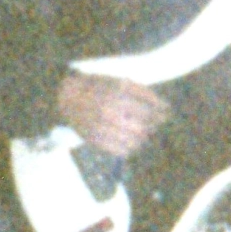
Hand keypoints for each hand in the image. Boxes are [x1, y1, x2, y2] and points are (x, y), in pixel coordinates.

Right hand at [55, 73, 169, 156]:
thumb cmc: (96, 86)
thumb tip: (166, 109)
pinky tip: (131, 142)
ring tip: (143, 133)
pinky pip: (120, 150)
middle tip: (155, 123)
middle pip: (145, 124)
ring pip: (135, 139)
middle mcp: (111, 110)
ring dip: (144, 137)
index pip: (151, 106)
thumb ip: (142, 92)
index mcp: (118, 93)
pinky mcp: (95, 139)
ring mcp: (102, 126)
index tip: (166, 111)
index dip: (162, 110)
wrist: (64, 97)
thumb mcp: (119, 81)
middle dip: (154, 124)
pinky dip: (130, 148)